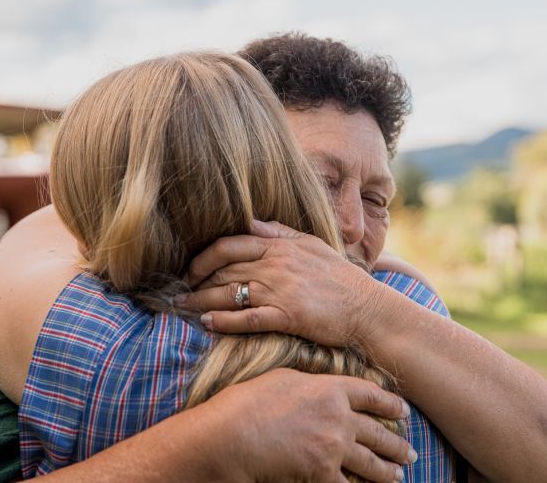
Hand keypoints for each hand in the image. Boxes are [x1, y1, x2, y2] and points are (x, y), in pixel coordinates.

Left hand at [178, 220, 385, 346]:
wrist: (366, 308)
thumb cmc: (340, 278)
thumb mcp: (313, 245)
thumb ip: (281, 233)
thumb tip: (253, 222)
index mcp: (280, 246)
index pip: (229, 244)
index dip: (203, 256)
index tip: (191, 269)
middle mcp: (276, 266)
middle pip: (223, 269)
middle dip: (195, 281)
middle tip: (179, 291)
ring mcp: (281, 291)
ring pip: (229, 293)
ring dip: (201, 301)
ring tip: (184, 308)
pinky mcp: (287, 317)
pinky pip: (246, 318)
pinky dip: (223, 321)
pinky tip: (207, 324)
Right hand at [207, 368, 415, 482]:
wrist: (234, 433)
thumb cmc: (251, 401)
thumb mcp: (286, 379)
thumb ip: (313, 384)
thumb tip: (322, 389)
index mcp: (332, 389)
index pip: (372, 397)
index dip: (391, 405)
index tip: (403, 412)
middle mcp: (340, 417)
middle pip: (378, 432)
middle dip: (397, 445)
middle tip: (409, 453)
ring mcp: (334, 446)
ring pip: (371, 462)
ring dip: (387, 471)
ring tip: (398, 475)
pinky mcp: (322, 472)